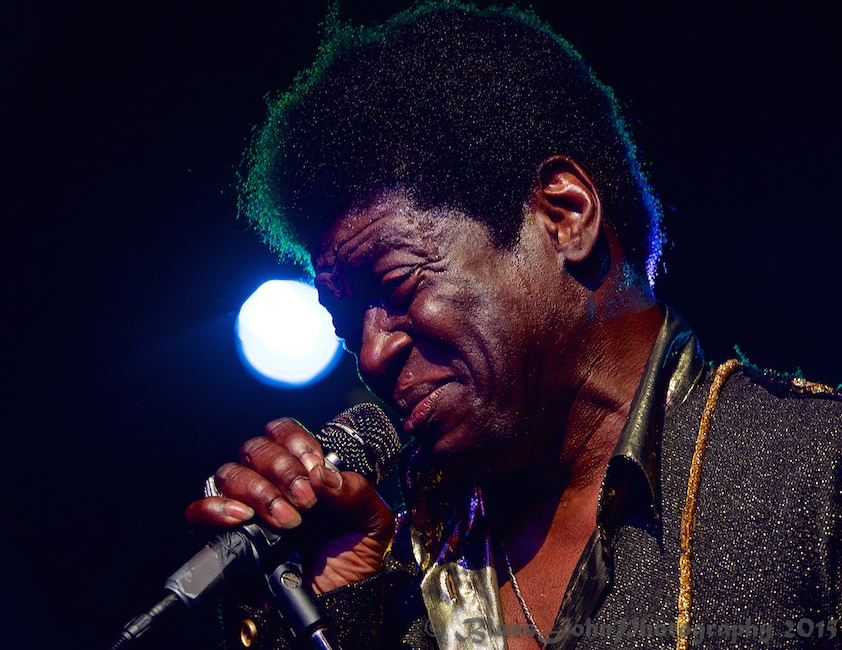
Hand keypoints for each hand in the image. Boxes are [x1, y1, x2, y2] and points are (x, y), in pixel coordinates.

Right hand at [184, 417, 394, 593]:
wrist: (339, 602)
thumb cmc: (354, 558)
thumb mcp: (372, 519)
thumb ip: (355, 490)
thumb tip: (321, 473)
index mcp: (303, 470)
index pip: (282, 432)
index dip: (296, 443)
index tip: (314, 467)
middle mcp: (271, 482)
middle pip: (255, 449)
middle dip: (282, 470)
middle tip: (305, 500)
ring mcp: (247, 507)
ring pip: (230, 474)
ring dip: (259, 492)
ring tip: (287, 520)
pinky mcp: (227, 534)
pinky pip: (201, 510)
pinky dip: (216, 508)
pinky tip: (243, 517)